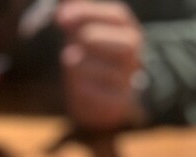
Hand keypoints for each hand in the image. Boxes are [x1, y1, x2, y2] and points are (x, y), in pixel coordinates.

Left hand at [56, 0, 145, 129]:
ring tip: (69, 63)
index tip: (61, 16)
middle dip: (93, 39)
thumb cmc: (91, 58)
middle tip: (68, 45)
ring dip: (79, 67)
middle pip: (126, 43)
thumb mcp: (84, 32)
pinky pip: (99, 96)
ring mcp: (128, 82)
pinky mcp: (118, 105)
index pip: (118, 16)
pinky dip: (81, 90)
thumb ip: (75, 13)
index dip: (88, 13)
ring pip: (108, 72)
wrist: (104, 99)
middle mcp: (134, 56)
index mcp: (127, 32)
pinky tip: (76, 86)